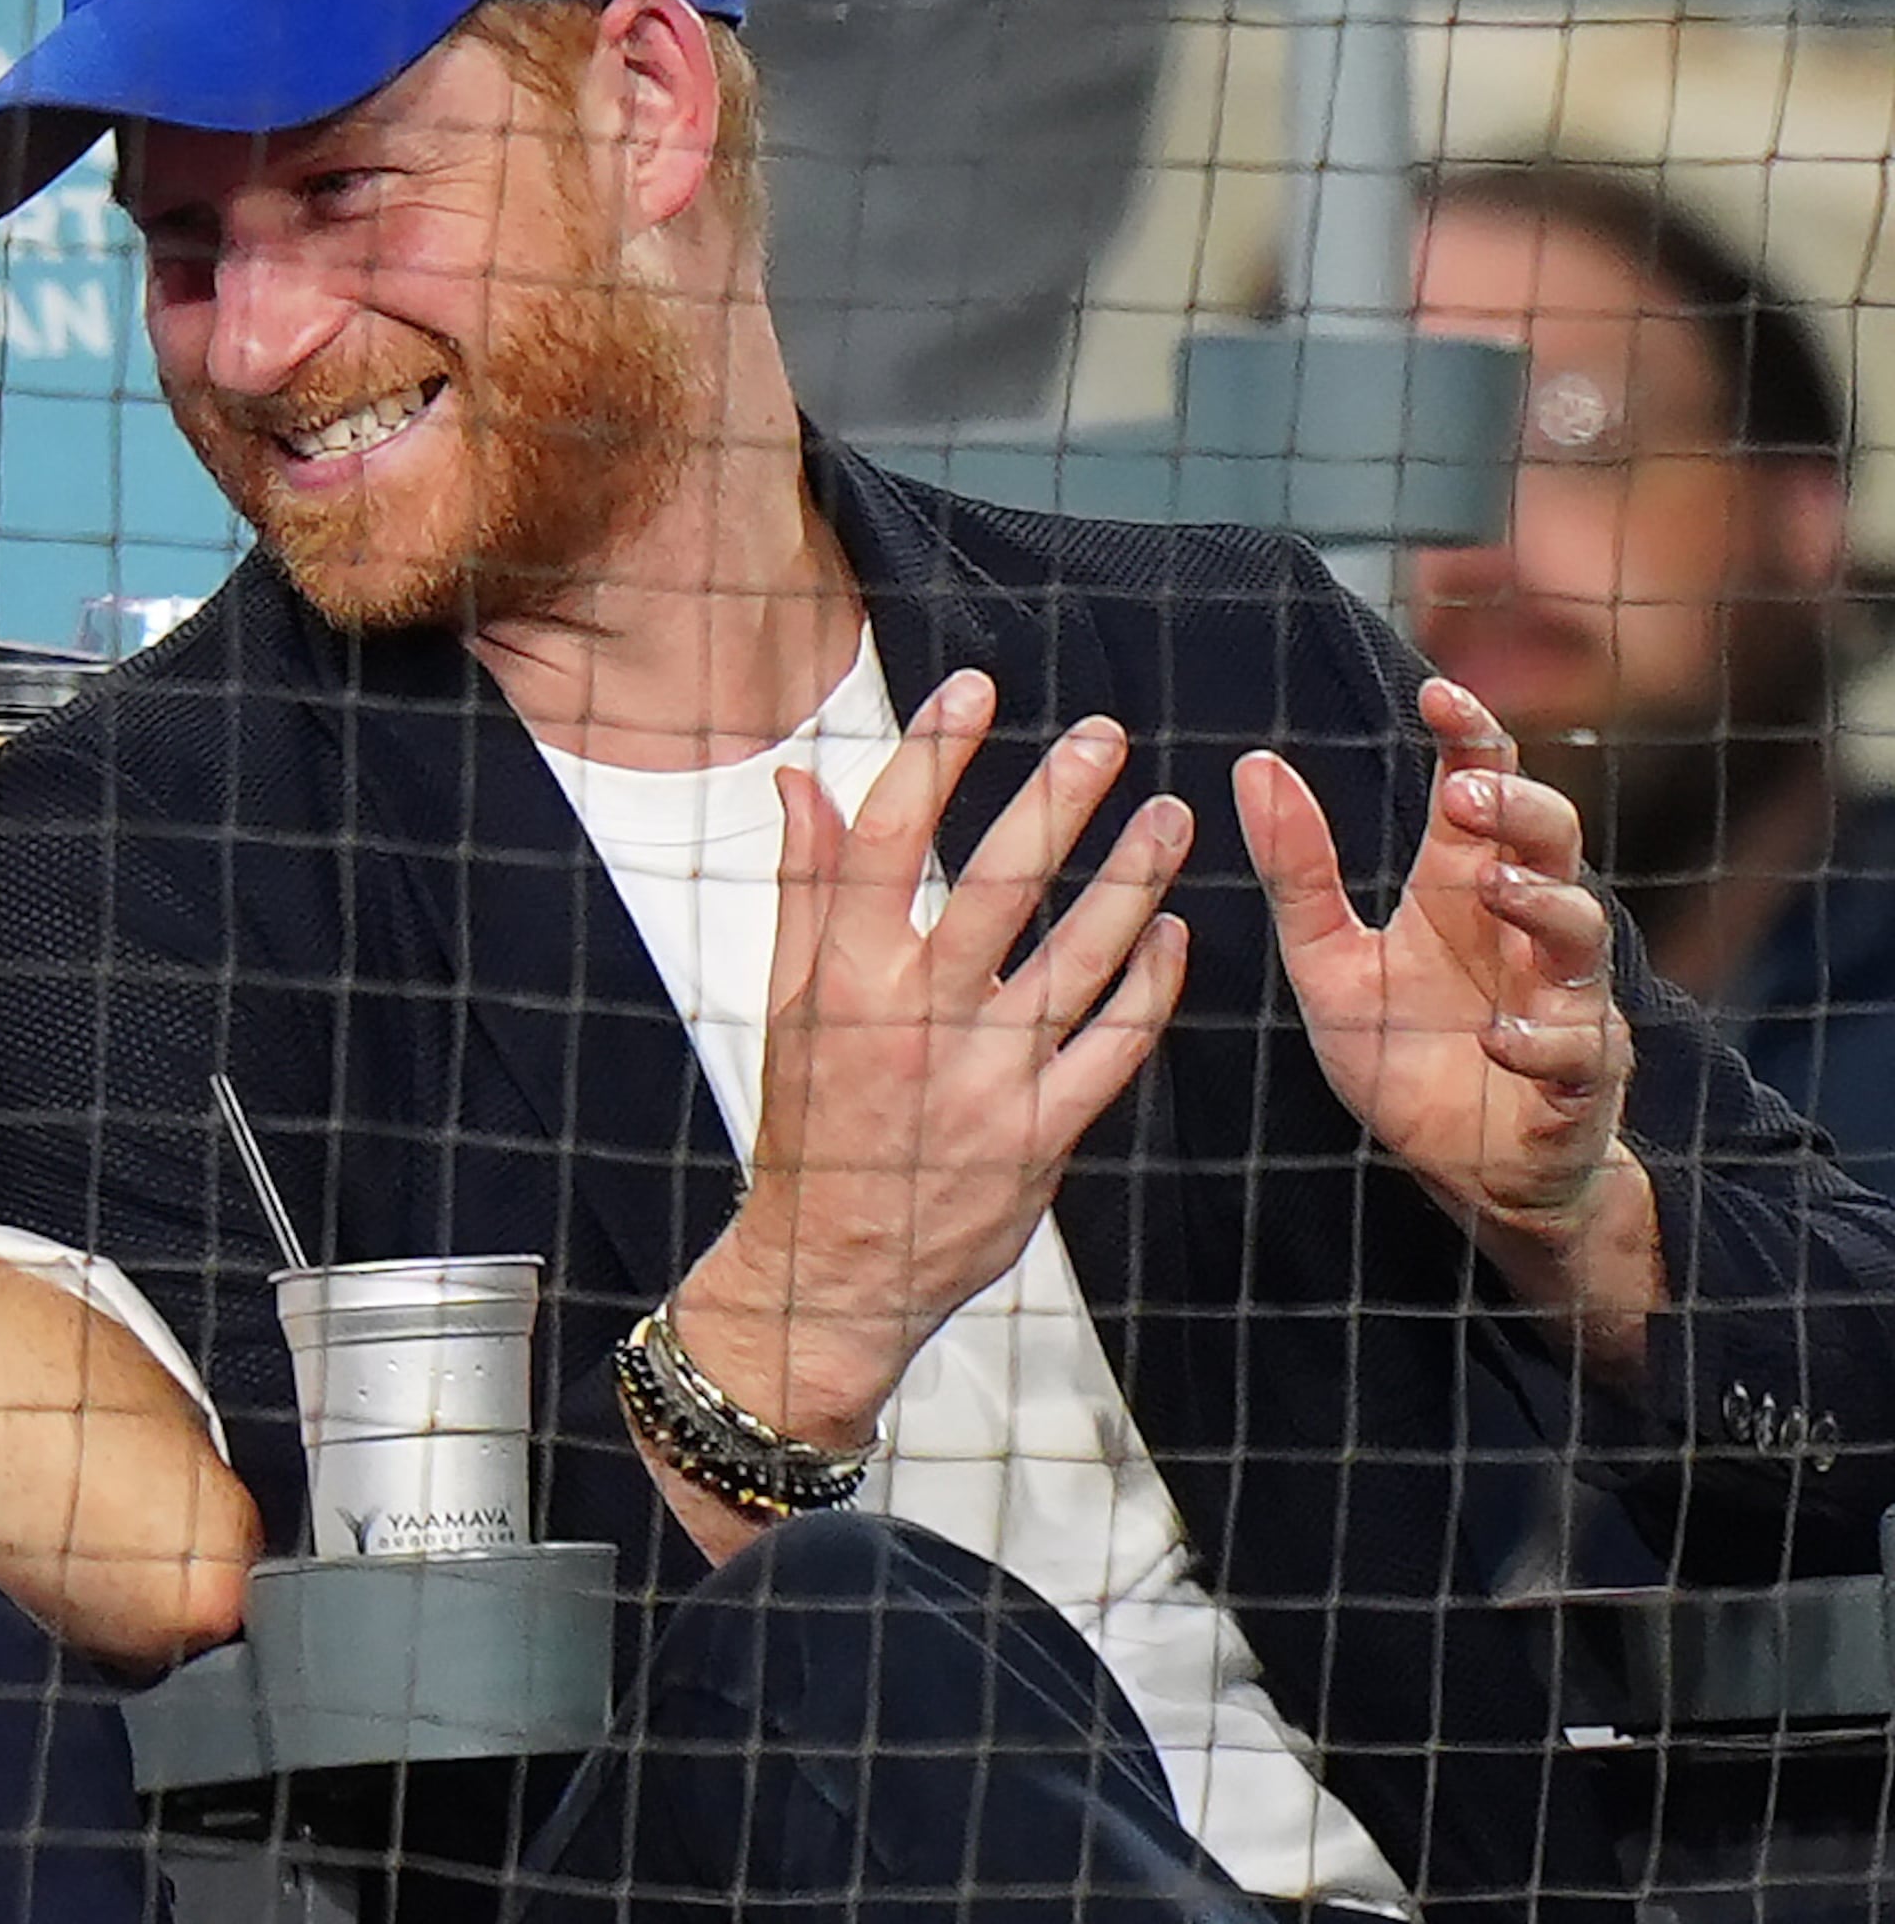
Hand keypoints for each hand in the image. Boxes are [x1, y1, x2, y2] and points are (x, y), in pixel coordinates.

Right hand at [681, 672, 1193, 1444]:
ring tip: (1171, 819)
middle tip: (1107, 738)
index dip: (934, 757)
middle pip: (998, 885)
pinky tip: (1176, 937)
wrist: (833, 1271)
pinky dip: (1151, 987)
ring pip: (1078, 959)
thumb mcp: (787, 1002)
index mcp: (845, 978)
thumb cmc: (812, 1125)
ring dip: (1133, 881)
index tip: (976, 690)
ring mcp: (985, 1079)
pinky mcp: (1041, 1135)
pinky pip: (1112, 1045)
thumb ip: (806, 890)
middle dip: (1058, 799)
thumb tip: (800, 783)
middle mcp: (916, 1019)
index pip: (887, 840)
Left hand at [1234, 677, 1634, 1230]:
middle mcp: (1527, 933)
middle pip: (1554, 842)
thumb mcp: (1330, 962)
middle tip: (1470, 792)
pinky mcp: (1576, 1081)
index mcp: (1466, 889)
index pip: (1486, 790)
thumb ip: (1297, 874)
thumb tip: (1251, 766)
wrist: (1462, 1172)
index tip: (1439, 692)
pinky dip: (1541, 1040)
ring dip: (1545, 904)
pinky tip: (1498, 1036)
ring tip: (1492, 886)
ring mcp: (1563, 1003)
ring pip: (1583, 934)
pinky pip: (1577, 1052)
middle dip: (1521, 810)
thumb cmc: (1405, 1052)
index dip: (1475, 738)